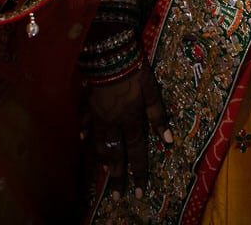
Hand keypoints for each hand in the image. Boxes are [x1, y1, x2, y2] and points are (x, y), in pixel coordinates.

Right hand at [85, 64, 171, 197]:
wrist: (109, 54)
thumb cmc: (135, 70)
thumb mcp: (152, 91)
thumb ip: (158, 115)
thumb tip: (168, 140)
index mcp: (131, 120)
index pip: (136, 152)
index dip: (139, 172)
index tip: (140, 191)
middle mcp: (113, 123)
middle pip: (116, 154)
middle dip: (118, 177)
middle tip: (118, 196)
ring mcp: (98, 115)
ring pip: (99, 144)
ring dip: (103, 160)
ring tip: (105, 174)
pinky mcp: (88, 105)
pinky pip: (85, 122)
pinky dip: (84, 132)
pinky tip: (82, 139)